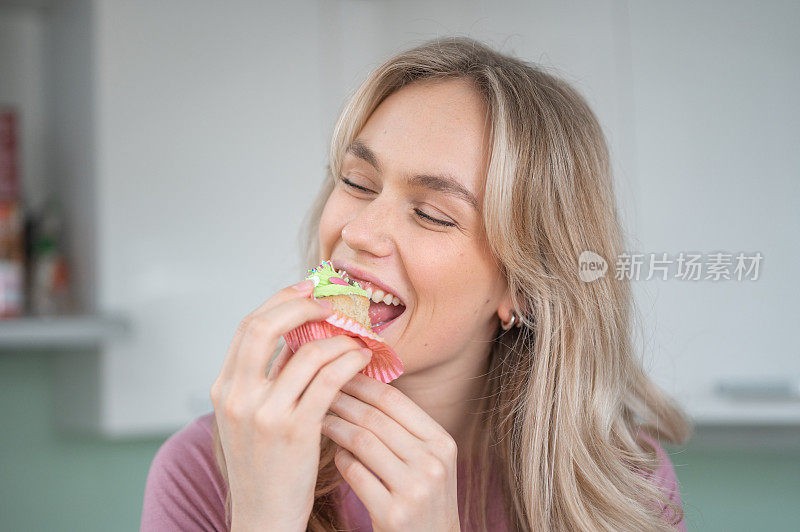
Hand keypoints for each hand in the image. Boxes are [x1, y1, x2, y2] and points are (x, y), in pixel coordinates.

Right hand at [210, 280, 372, 531]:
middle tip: (331, 300)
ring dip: (338, 338)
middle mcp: (237, 396)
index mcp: (224, 389)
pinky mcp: (294, 431)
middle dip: (302, 303)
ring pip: (306, 352)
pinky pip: (328, 380)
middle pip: (264, 326)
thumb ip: (268, 378)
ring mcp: (263, 414)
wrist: (264, 518)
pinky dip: (349, 361)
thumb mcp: (252, 418)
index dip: (280, 299)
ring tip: (357, 337)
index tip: (307, 287)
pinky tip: (361, 359)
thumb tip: (300, 337)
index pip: (248, 326)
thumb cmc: (265, 467)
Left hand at [321, 374, 460, 531]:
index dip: (363, 383)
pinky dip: (340, 460)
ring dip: (335, 427)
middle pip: (375, 418)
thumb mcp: (430, 462)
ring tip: (321, 420)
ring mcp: (414, 490)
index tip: (339, 373)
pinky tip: (334, 455)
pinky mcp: (393, 514)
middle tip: (319, 391)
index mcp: (443, 442)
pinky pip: (355, 474)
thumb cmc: (424, 500)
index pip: (396, 400)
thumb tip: (364, 387)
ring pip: (362, 441)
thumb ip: (406, 430)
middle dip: (342, 401)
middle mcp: (433, 463)